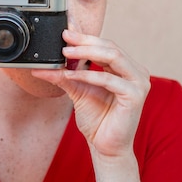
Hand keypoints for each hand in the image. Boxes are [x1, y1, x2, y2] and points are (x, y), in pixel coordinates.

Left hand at [32, 30, 150, 157]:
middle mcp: (136, 72)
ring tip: (66, 52)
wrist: (106, 147)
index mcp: (126, 68)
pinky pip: (109, 79)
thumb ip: (65, 76)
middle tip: (65, 39)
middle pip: (111, 47)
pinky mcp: (135, 95)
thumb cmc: (98, 120)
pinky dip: (89, 75)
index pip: (107, 46)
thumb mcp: (78, 91)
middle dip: (86, 41)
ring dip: (87, 53)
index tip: (66, 33)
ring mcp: (139, 83)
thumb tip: (42, 67)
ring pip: (113, 56)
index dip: (86, 38)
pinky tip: (72, 74)